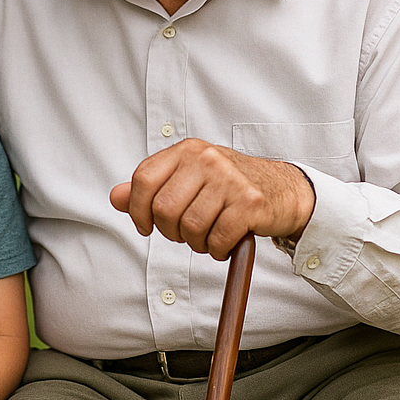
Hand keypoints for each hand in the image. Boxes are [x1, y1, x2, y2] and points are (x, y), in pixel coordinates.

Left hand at [109, 139, 315, 259]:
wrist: (284, 190)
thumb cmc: (230, 187)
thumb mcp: (188, 179)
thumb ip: (151, 188)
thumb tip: (116, 197)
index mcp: (187, 150)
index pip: (144, 179)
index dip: (138, 210)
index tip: (146, 226)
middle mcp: (207, 159)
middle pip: (164, 209)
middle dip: (171, 232)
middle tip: (187, 234)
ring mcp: (230, 180)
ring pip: (190, 227)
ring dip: (197, 243)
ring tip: (209, 237)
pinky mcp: (250, 203)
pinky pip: (218, 238)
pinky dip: (218, 249)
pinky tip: (226, 243)